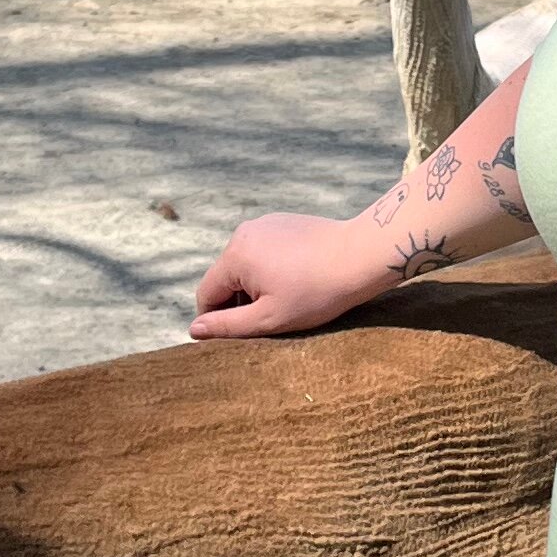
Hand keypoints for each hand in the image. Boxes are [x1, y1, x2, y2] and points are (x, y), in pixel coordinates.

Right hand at [190, 210, 381, 337]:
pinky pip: (263, 250)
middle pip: (225, 278)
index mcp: (235, 256)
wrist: (361, 256)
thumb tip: (195, 329)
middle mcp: (243, 233)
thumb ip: (227, 325)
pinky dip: (271, 268)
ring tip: (287, 300)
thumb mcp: (269, 318)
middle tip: (270, 320)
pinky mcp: (282, 222)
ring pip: (245, 264)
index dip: (217, 320)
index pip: (207, 294)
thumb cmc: (317, 292)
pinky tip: (297, 280)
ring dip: (256, 285)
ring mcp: (264, 224)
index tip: (240, 335)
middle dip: (240, 301)